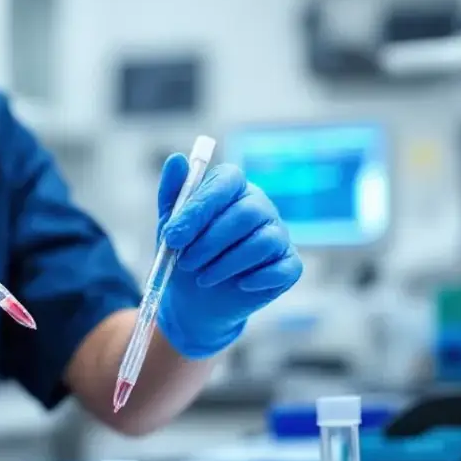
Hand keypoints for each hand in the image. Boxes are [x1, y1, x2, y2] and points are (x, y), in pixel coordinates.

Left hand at [155, 154, 302, 359]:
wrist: (194, 302)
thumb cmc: (184, 257)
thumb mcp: (171, 227)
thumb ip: (173, 193)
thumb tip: (176, 159)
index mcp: (231, 190)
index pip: (227, 180)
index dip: (200, 206)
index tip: (173, 235)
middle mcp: (259, 207)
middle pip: (246, 212)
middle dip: (210, 241)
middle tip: (185, 262)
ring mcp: (278, 235)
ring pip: (263, 241)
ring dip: (226, 263)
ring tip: (203, 278)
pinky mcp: (289, 265)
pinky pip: (284, 268)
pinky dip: (257, 278)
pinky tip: (239, 285)